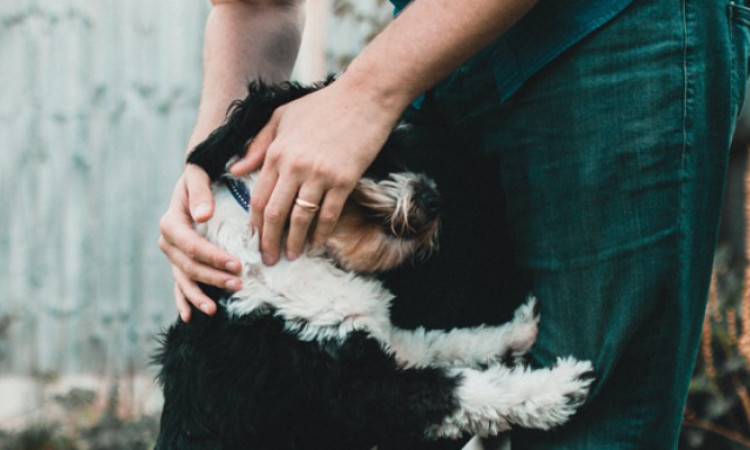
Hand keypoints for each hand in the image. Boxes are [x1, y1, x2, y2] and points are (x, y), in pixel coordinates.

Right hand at [158, 164, 242, 321]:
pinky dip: (183, 300)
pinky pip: (179, 284)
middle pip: (189, 265)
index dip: (213, 257)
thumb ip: (200, 193)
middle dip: (212, 277)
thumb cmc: (201, 174)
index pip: (191, 245)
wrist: (196, 177)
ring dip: (198, 295)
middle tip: (238, 284)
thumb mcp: (198, 175)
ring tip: (213, 309)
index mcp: (171, 222)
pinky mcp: (180, 261)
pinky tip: (189, 317)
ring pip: (184, 279)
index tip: (236, 264)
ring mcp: (173, 254)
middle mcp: (168, 241)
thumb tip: (204, 216)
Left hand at [229, 79, 403, 264]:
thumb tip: (235, 170)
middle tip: (268, 260)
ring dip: (294, 242)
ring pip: (299, 218)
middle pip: (274, 214)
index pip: (259, 197)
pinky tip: (317, 244)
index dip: (256, 224)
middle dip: (269, 241)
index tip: (255, 240)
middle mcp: (294, 166)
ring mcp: (319, 174)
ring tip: (291, 256)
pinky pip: (328, 215)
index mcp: (276, 152)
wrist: (365, 97)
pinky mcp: (344, 180)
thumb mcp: (282, 116)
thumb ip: (258, 144)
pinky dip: (321, 233)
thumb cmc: (323, 104)